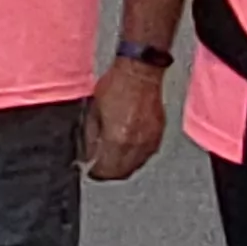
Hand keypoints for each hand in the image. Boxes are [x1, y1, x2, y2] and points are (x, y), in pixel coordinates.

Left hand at [81, 59, 166, 181]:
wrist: (140, 72)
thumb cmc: (116, 85)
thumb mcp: (93, 111)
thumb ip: (90, 137)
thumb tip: (88, 155)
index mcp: (118, 139)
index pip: (107, 169)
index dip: (97, 173)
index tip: (91, 171)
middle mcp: (136, 143)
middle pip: (123, 172)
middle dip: (109, 173)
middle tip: (100, 169)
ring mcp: (150, 139)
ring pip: (136, 165)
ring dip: (123, 166)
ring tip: (112, 160)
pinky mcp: (159, 133)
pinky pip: (147, 154)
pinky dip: (136, 157)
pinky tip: (127, 150)